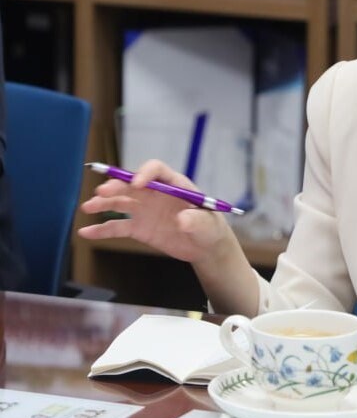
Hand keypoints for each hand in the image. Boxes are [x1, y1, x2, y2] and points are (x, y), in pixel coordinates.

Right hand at [78, 159, 230, 263]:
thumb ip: (197, 221)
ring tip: (89, 207)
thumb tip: (182, 220)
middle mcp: (156, 193)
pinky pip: (117, 226)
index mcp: (175, 185)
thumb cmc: (210, 228)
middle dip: (117, 186)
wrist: (204, 246)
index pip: (157, 170)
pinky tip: (86, 232)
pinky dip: (101, 229)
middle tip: (102, 192)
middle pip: (132, 184)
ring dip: (104, 202)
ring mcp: (145, 210)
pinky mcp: (139, 228)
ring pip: (121, 202)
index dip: (145, 173)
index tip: (137, 184)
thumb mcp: (208, 224)